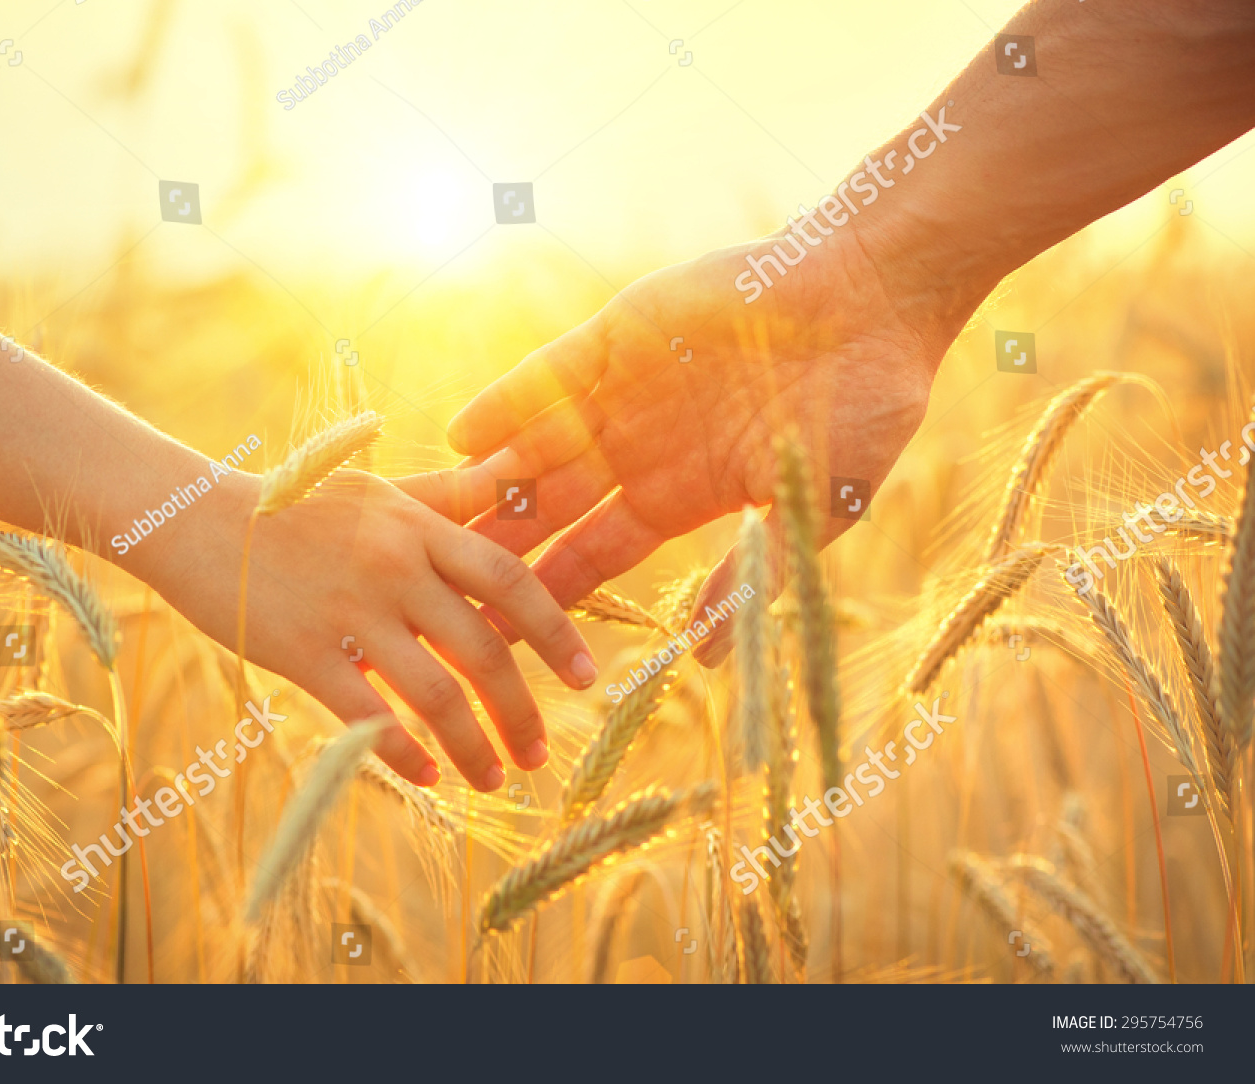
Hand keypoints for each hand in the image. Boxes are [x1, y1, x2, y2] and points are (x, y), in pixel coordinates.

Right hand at [131, 469, 597, 790]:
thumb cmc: (297, 505)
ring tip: (492, 777)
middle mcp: (394, 567)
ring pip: (435, 692)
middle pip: (483, 648)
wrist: (196, 520)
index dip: (556, 631)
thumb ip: (450, 494)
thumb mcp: (380, 489)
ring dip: (472, 745)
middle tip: (539, 753)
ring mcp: (350, 611)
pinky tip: (426, 778)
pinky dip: (404, 754)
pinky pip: (368, 715)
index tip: (586, 677)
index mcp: (419, 528)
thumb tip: (516, 482)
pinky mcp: (304, 652)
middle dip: (520, 710)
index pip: (510, 579)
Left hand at [431, 223, 972, 664]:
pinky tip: (463, 436)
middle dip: (488, 549)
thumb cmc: (866, 406)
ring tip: (423, 522)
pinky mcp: (620, 335)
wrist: (878, 296)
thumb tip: (705, 660)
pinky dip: (508, 404)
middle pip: (543, 513)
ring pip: (532, 448)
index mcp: (678, 497)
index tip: (492, 639)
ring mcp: (623, 393)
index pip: (590, 560)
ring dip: (481, 483)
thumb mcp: (811, 507)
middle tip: (428, 591)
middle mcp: (638, 450)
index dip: (541, 598)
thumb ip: (754, 575)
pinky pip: (549, 376)